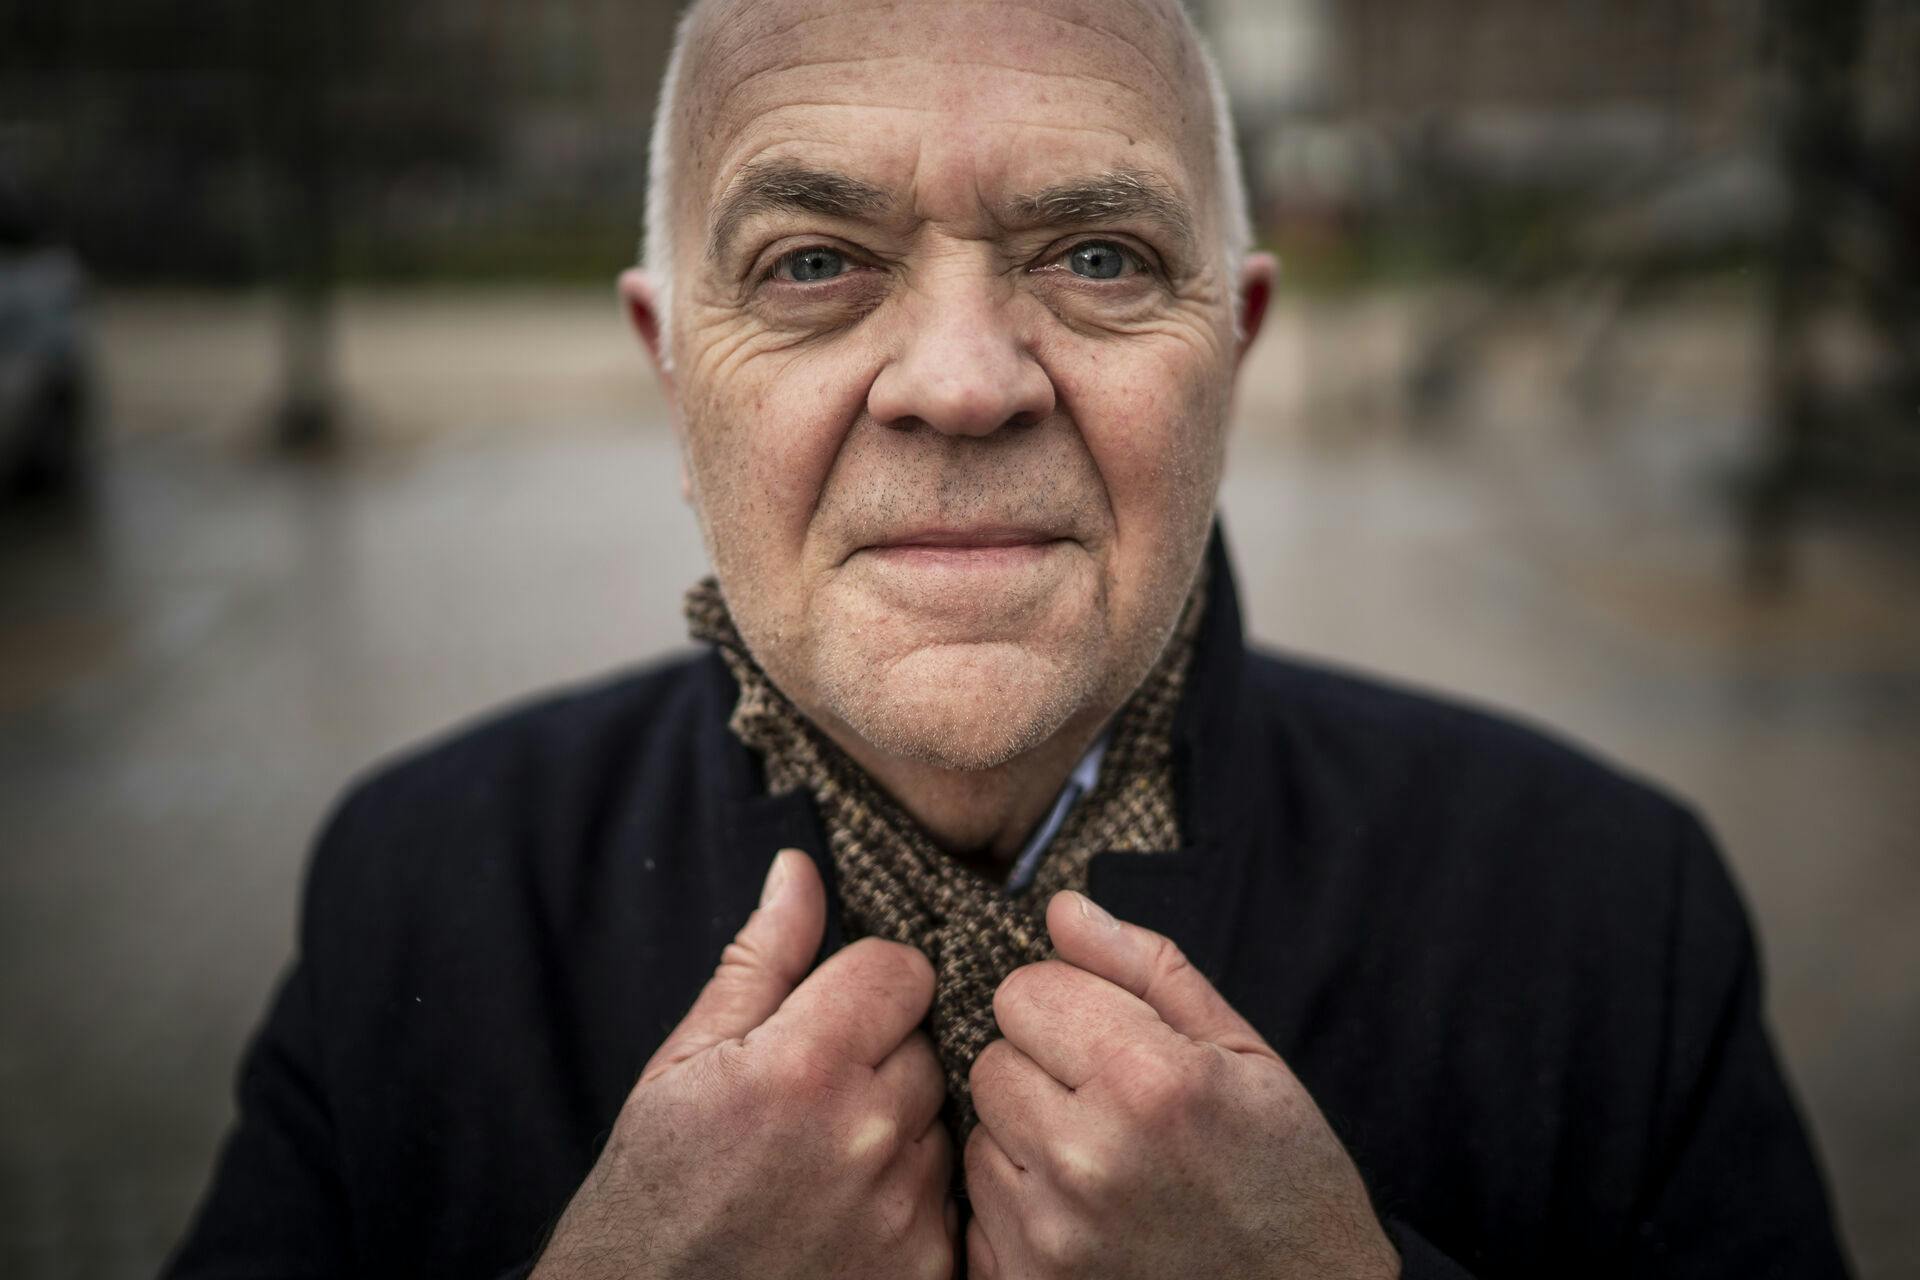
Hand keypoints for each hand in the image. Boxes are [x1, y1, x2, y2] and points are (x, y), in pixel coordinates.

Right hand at [534, 849, 955, 1278]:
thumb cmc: (651, 1193)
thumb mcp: (683, 1062)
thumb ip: (760, 960)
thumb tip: (800, 869)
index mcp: (801, 1066)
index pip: (902, 970)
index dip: (864, 985)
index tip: (828, 1016)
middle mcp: (864, 1136)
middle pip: (926, 1044)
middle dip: (879, 1058)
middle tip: (811, 1104)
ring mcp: (901, 1211)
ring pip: (939, 1120)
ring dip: (897, 1130)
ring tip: (821, 1164)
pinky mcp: (924, 1270)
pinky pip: (947, 1197)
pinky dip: (907, 1200)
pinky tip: (844, 1215)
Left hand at [964, 891, 1398, 1279]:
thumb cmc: (1287, 1181)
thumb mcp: (1246, 1055)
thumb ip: (1147, 970)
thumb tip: (1062, 909)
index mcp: (1150, 1081)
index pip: (1025, 990)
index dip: (1069, 1004)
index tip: (1113, 1036)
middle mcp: (1089, 1157)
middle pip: (992, 1058)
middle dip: (1043, 1067)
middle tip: (1113, 1104)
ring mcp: (1052, 1232)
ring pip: (982, 1131)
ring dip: (1028, 1135)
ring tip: (1106, 1162)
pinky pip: (979, 1208)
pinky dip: (1022, 1202)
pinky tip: (1088, 1213)